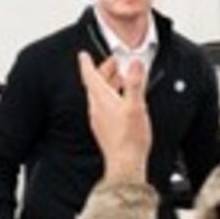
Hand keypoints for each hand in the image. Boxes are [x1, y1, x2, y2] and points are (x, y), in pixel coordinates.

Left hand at [78, 51, 150, 185]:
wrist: (125, 163)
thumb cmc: (129, 138)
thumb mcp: (136, 105)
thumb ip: (135, 83)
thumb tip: (134, 64)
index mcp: (101, 99)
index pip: (90, 76)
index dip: (87, 63)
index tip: (83, 55)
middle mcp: (97, 108)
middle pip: (96, 84)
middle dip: (104, 71)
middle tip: (114, 63)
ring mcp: (99, 119)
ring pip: (101, 95)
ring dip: (109, 84)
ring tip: (121, 78)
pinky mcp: (104, 128)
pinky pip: (104, 106)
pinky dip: (112, 97)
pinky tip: (122, 101)